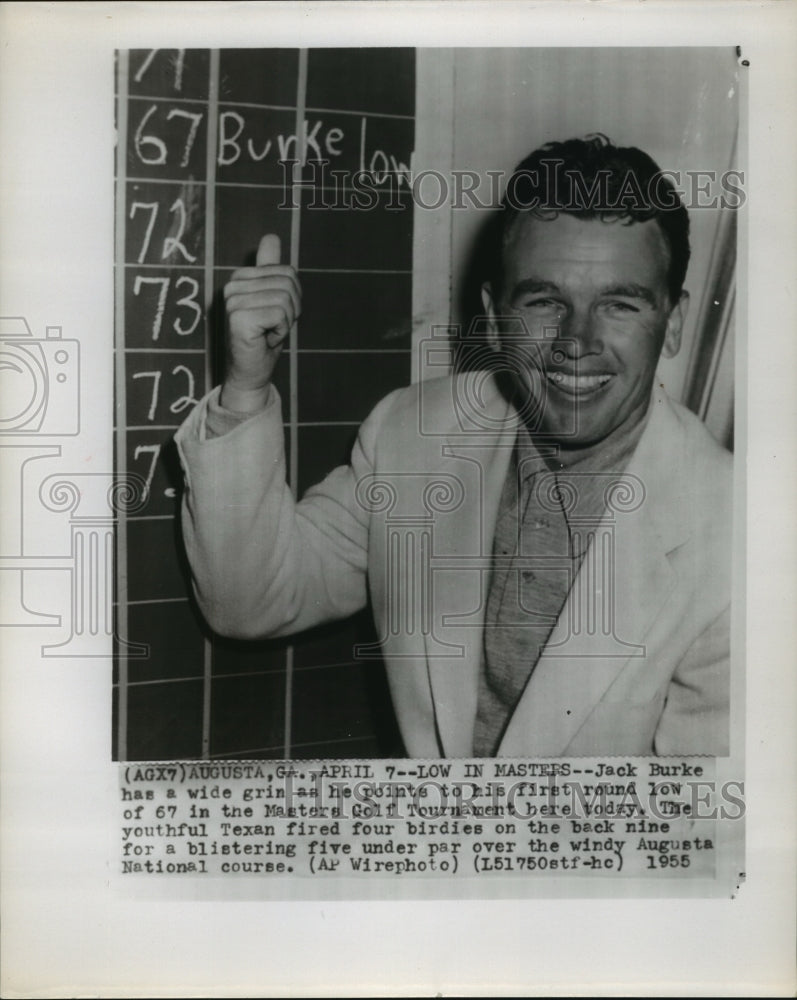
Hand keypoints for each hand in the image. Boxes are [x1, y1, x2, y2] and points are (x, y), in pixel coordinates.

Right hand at [220, 234, 300, 412]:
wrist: (251, 371)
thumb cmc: (263, 337)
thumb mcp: (273, 300)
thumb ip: (270, 269)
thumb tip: (270, 237)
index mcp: (241, 277)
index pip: (287, 272)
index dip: (293, 297)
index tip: (275, 315)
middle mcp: (233, 285)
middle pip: (288, 283)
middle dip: (291, 310)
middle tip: (273, 326)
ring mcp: (233, 301)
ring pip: (285, 300)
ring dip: (285, 322)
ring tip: (268, 332)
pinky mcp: (238, 317)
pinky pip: (280, 314)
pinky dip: (280, 331)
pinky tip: (264, 339)